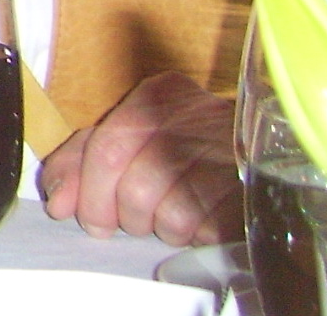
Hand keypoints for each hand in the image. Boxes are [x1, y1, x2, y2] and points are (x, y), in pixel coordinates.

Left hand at [39, 70, 240, 245]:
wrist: (269, 156)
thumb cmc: (189, 150)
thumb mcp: (133, 139)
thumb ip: (84, 158)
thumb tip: (57, 199)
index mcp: (157, 95)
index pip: (101, 141)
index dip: (78, 181)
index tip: (65, 208)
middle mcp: (187, 114)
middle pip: (120, 172)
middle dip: (104, 207)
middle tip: (109, 223)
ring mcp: (218, 149)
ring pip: (150, 202)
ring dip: (147, 222)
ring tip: (160, 214)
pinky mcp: (241, 188)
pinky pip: (189, 223)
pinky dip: (181, 232)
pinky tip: (190, 220)